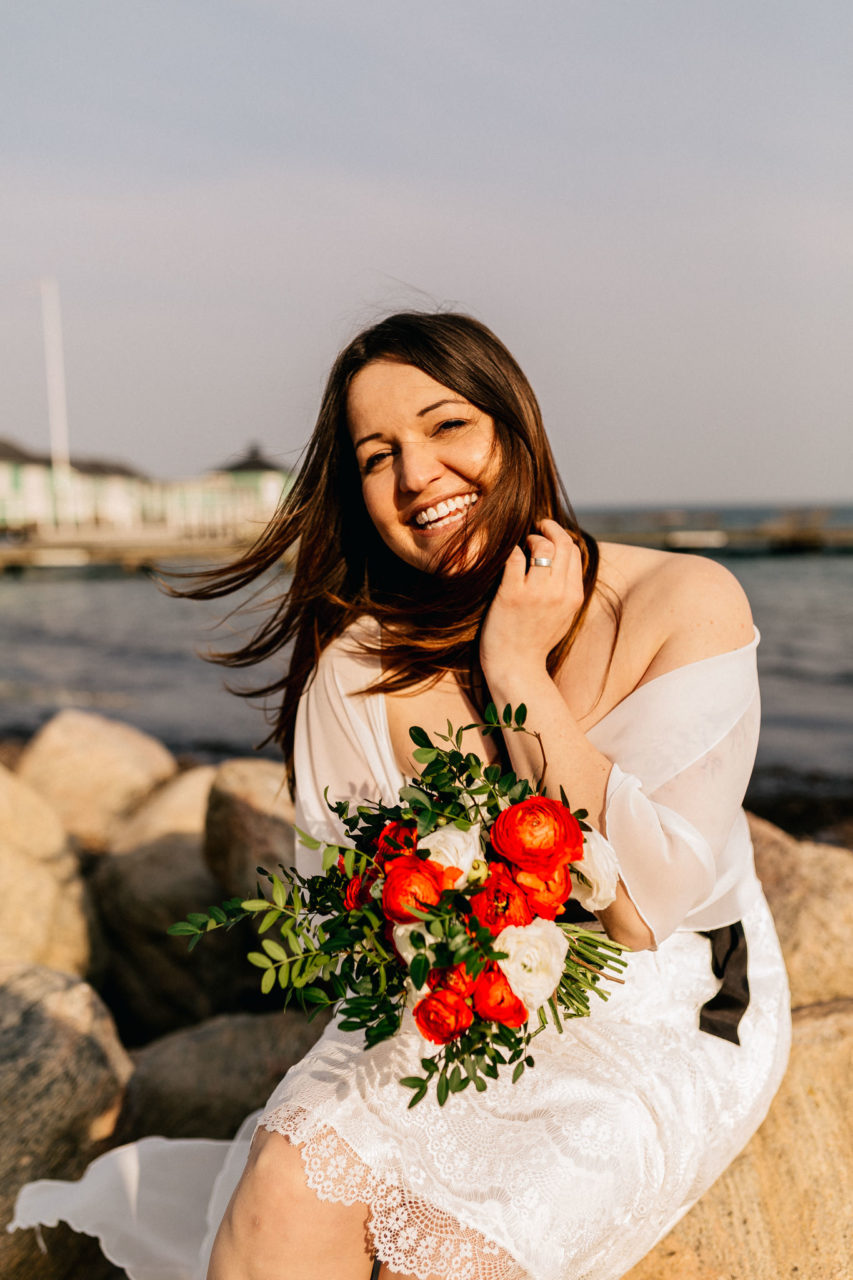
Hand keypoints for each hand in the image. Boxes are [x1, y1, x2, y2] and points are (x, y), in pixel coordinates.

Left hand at [479, 519, 584, 682]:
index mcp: (573, 596)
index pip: (574, 552)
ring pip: (542, 546)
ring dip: (530, 539)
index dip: (561, 536)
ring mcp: (536, 593)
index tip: (548, 534)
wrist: (516, 668)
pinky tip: (507, 556)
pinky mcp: (512, 595)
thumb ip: (566, 590)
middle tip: (535, 528)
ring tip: (522, 545)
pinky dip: (512, 551)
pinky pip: (515, 558)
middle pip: (562, 543)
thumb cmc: (534, 642)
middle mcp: (559, 592)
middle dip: (548, 529)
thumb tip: (562, 562)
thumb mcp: (562, 616)